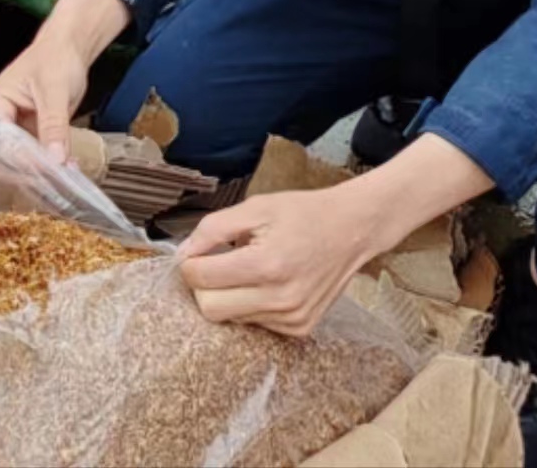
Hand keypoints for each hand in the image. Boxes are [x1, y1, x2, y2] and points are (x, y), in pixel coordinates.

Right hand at [0, 0, 129, 162]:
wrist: (68, 49)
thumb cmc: (55, 58)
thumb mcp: (55, 91)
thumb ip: (54, 125)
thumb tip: (56, 159)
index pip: (0, 142)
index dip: (22, 160)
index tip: (48, 172)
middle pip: (7, 157)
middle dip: (34, 170)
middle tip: (62, 178)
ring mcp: (12, 130)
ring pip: (22, 161)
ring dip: (44, 171)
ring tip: (69, 175)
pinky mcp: (28, 135)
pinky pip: (36, 156)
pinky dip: (52, 164)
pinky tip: (70, 168)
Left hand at [176, 133, 495, 336]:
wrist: (354, 229)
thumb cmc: (303, 213)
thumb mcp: (255, 207)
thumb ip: (213, 229)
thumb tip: (183, 255)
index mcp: (267, 264)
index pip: (201, 279)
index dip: (191, 263)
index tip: (197, 252)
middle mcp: (281, 299)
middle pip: (211, 309)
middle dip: (205, 286)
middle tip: (217, 263)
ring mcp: (292, 319)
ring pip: (232, 319)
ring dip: (229, 296)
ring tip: (250, 269)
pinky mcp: (300, 329)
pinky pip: (255, 324)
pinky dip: (251, 305)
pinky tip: (269, 283)